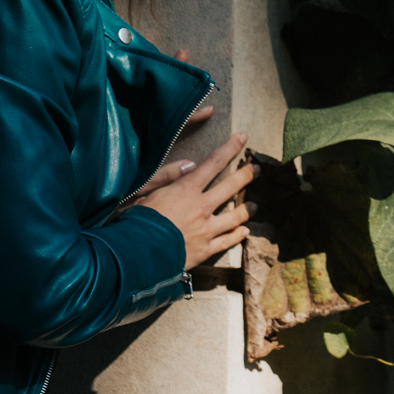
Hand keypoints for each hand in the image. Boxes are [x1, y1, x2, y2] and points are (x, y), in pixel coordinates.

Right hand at [130, 132, 259, 268]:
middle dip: (246, 175)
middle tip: (257, 169)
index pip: (213, 163)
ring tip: (253, 206)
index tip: (243, 137)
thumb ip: (166, 176)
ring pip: (235, 217)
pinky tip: (244, 232)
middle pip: (231, 187)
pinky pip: (228, 242)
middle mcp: (201, 208)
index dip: (230, 148)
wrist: (137, 256)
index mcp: (186, 190)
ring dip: (246, 210)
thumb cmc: (136, 221)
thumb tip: (190, 165)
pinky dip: (238, 235)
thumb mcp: (144, 192)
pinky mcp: (205, 250)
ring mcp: (206, 230)